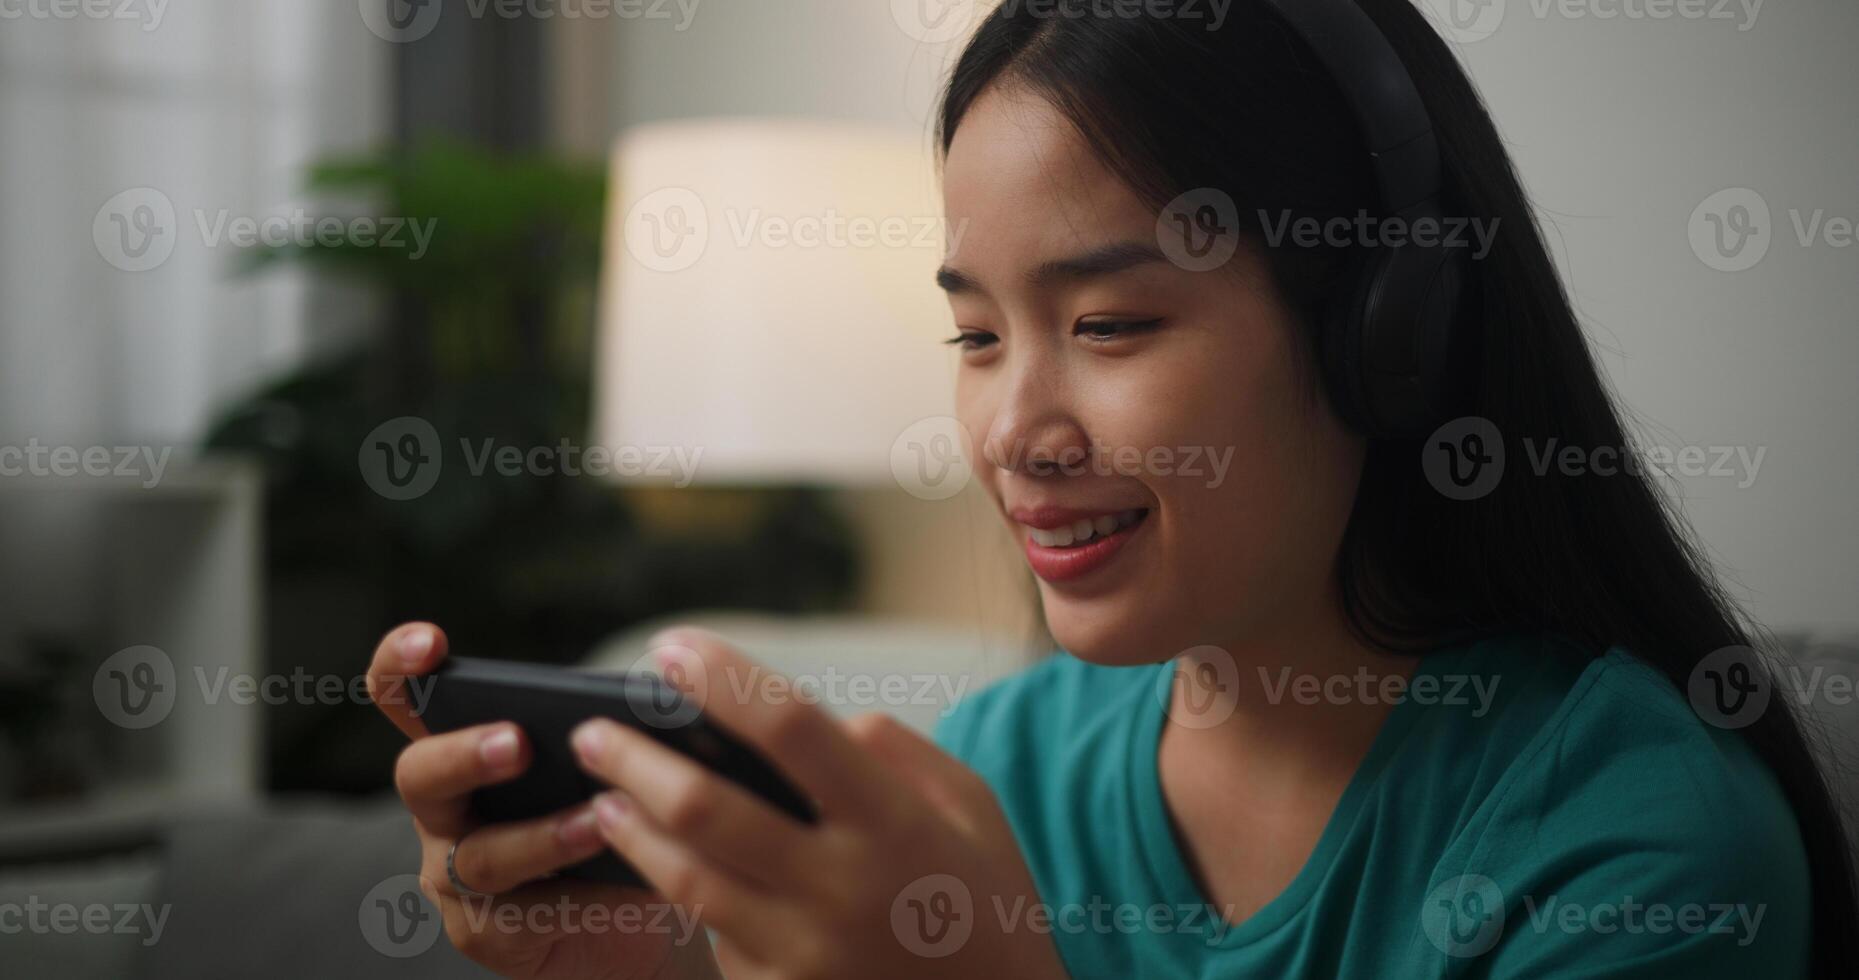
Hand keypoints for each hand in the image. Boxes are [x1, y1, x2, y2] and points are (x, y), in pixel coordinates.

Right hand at [366, 623, 721, 979]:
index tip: (431, 642)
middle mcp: (442, 810)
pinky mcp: (487, 932)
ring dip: (543, 834)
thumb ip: (606, 730)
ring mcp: (454, 875)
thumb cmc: (609, 817)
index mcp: (459, 748)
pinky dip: (581, 894)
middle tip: (517, 742)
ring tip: (600, 818)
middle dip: (465, 755)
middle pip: (420, 776)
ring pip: (482, 854)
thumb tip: (654, 701)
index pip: (403, 698)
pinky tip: (627, 878)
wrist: (630, 917)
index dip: (400, 666)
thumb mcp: (606, 764)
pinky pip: (525, 912)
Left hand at [569, 627, 1068, 979]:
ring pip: (686, 880)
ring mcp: (806, 951)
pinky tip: (670, 867)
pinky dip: (691, 895)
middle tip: (596, 730)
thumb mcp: (973, 809)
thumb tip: (820, 720)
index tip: (671, 650)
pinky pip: (715, 937)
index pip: (790, 728)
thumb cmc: (986, 904)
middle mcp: (842, 887)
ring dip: (633, 830)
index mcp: (893, 821)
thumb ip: (896, 752)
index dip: (722, 679)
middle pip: (707, 807)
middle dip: (637, 759)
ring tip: (606, 796)